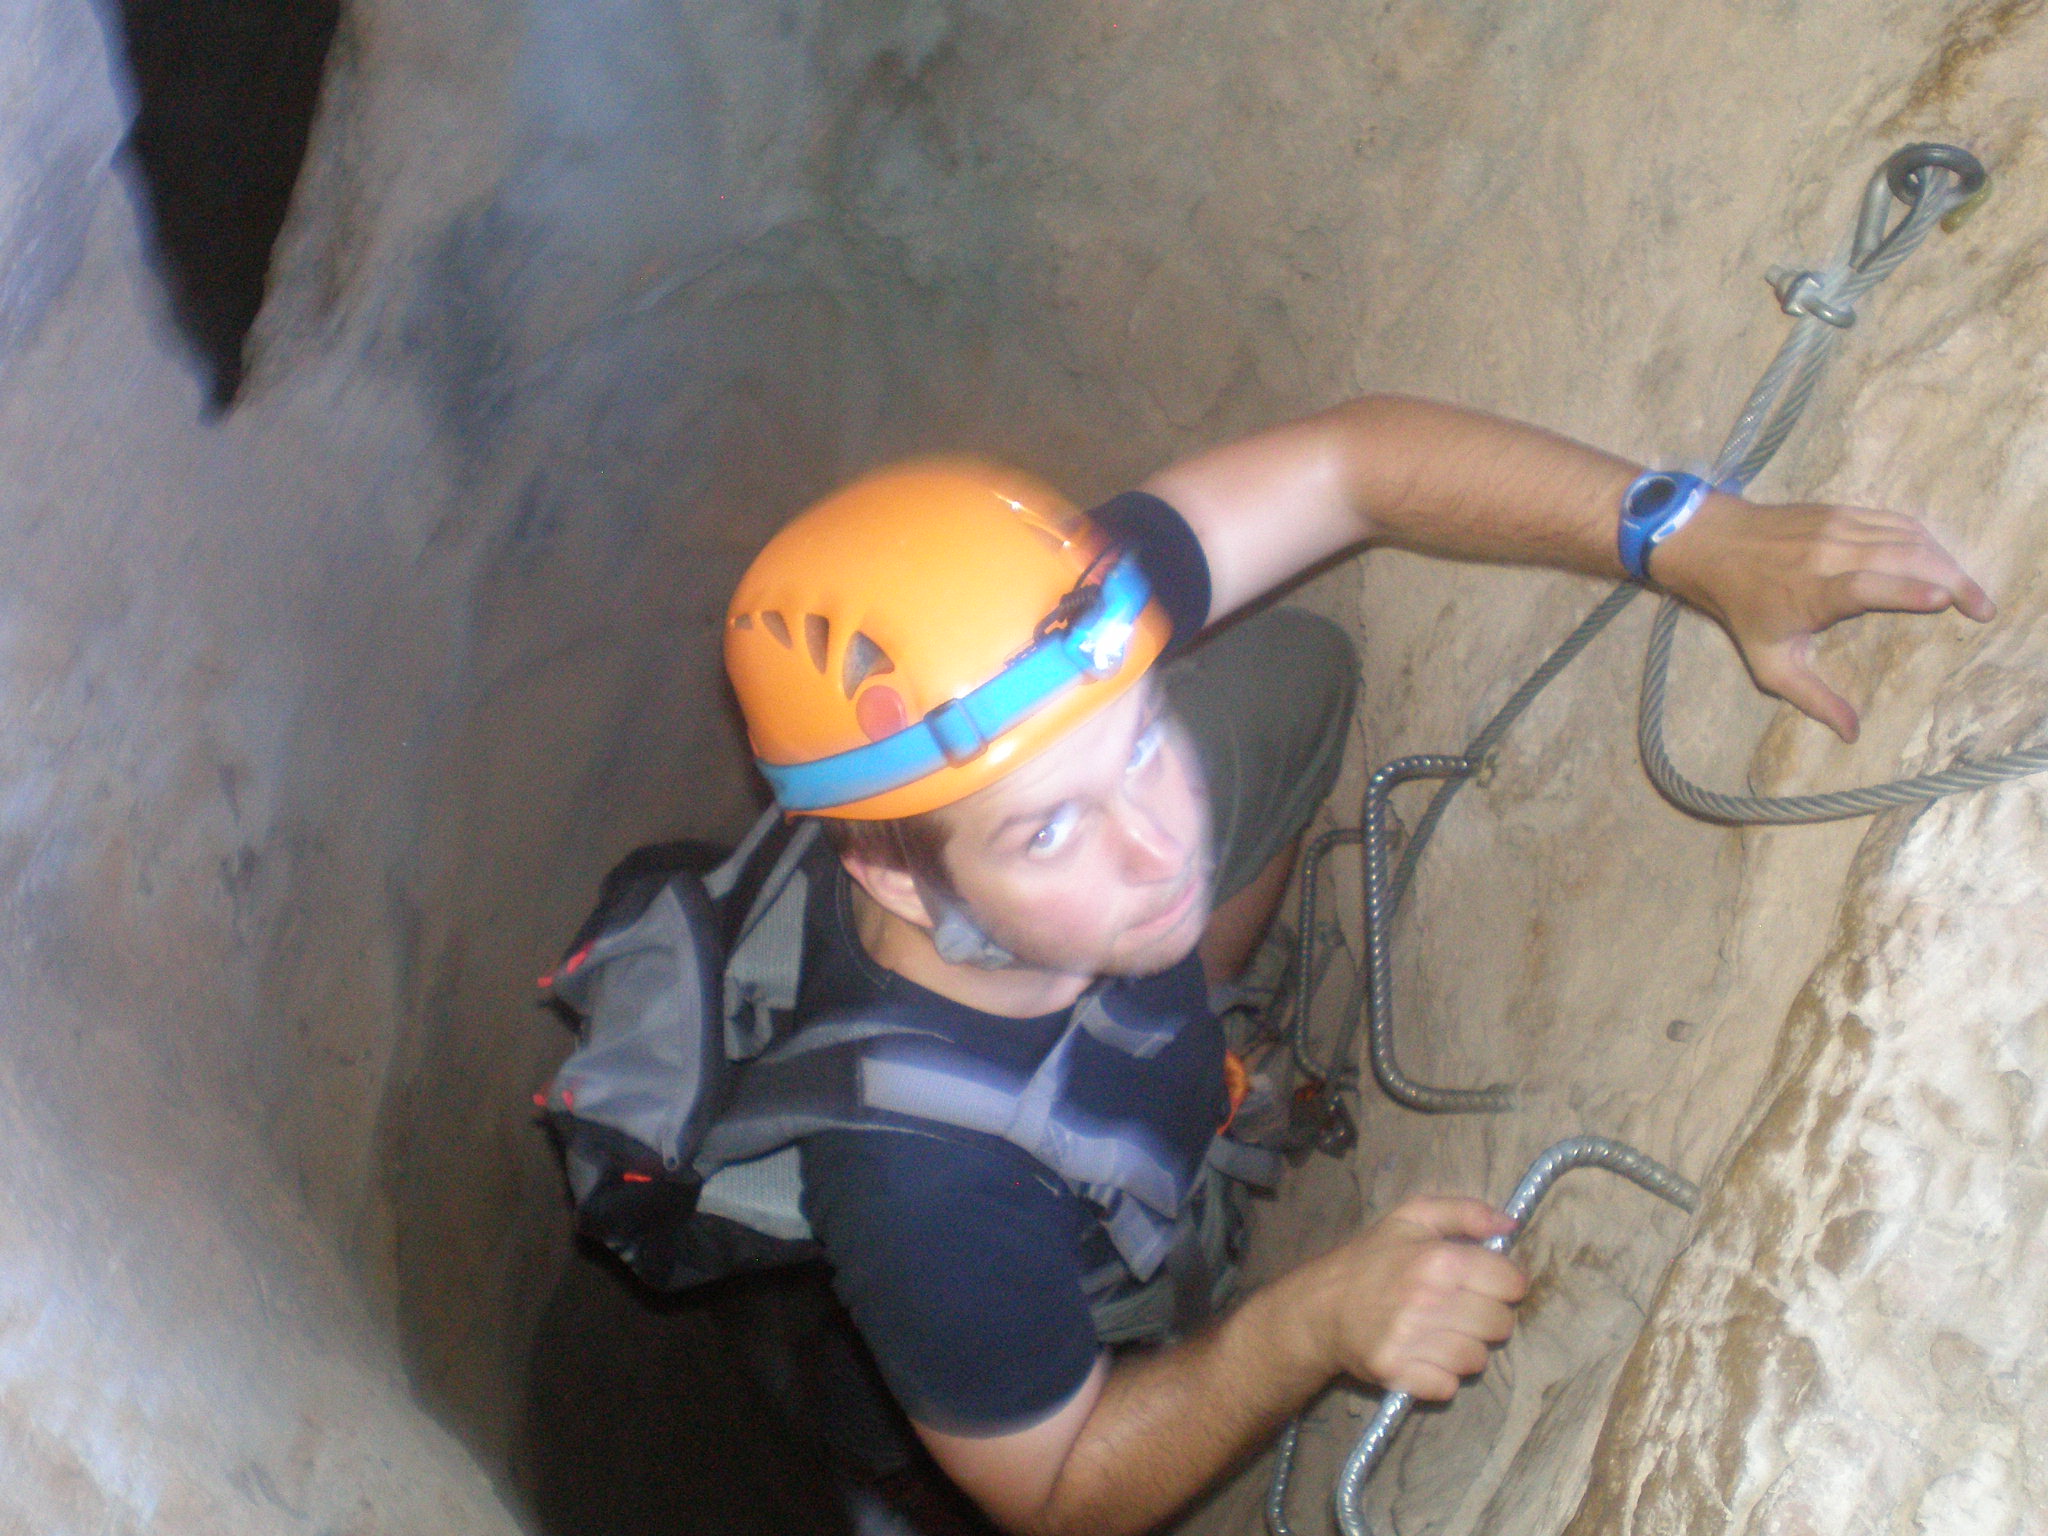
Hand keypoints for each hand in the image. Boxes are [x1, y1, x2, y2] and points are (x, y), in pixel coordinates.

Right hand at [1308, 1197, 1526, 1400]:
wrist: (1319, 1306)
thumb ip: (1465, 1211)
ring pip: (1478, 1359)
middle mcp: (1429, 1300)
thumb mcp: (1412, 1216)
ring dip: (1465, 1349)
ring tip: (1442, 1333)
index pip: (1512, 1283)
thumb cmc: (1371, 1258)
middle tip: (1461, 1310)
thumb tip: (1511, 1223)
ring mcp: (1412, 1341)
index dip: (1504, 1282)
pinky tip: (1424, 1356)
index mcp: (1439, 1259)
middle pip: (1501, 1324)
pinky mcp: (1398, 1373)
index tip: (1484, 1284)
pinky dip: (1441, 1376)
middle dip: (1487, 1317)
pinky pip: (1448, 1387)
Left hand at [1649, 493, 1995, 741]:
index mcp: (1810, 591)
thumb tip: (1852, 733)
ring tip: (1969, 590)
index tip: (1944, 598)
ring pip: (1908, 536)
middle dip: (1951, 578)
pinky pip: (1897, 521)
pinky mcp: (1843, 511)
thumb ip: (1812, 698)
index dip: (1905, 590)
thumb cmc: (1742, 607)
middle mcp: (1827, 554)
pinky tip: (1942, 560)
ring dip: (1946, 559)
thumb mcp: (1769, 663)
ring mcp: (1837, 526)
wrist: (1715, 543)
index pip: (1863, 585)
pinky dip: (1926, 540)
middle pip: (1902, 557)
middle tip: (1981, 608)